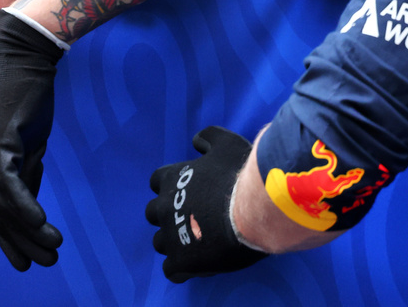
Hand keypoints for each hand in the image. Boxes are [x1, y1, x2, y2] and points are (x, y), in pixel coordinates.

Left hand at [0, 10, 65, 270]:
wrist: (25, 55)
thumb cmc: (28, 94)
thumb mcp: (28, 139)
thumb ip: (27, 165)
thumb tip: (31, 192)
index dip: (9, 237)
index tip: (28, 259)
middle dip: (19, 243)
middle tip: (44, 263)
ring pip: (2, 204)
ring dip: (28, 231)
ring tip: (53, 249)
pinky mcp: (0, 140)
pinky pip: (9, 183)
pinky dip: (25, 206)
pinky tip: (41, 223)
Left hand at [145, 126, 267, 282]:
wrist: (253, 211)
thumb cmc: (241, 175)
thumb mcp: (227, 144)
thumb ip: (208, 137)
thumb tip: (196, 142)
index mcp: (171, 179)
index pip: (156, 182)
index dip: (170, 190)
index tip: (188, 195)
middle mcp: (163, 206)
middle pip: (153, 214)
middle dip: (169, 217)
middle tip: (194, 221)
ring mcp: (170, 235)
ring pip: (160, 242)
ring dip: (175, 244)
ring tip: (198, 246)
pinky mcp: (181, 261)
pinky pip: (172, 271)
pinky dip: (183, 270)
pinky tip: (201, 267)